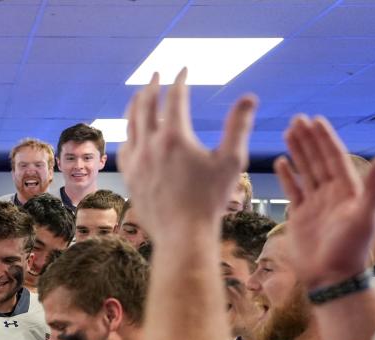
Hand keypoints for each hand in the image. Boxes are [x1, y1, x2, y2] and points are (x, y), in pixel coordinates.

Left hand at [120, 69, 255, 241]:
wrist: (182, 235)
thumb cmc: (211, 200)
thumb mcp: (231, 162)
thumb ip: (239, 126)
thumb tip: (249, 97)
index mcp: (175, 137)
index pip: (175, 97)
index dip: (180, 80)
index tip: (184, 69)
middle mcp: (150, 145)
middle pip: (146, 105)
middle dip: (152, 85)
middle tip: (157, 74)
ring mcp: (136, 161)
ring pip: (130, 124)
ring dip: (136, 105)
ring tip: (140, 95)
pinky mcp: (129, 176)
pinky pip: (125, 147)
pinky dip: (129, 132)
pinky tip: (132, 132)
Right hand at [275, 116, 374, 287]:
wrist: (332, 277)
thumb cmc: (350, 249)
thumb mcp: (365, 217)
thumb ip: (372, 189)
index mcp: (347, 191)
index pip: (334, 158)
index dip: (325, 139)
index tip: (316, 121)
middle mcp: (331, 193)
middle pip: (318, 160)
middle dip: (309, 139)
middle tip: (298, 119)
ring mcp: (315, 203)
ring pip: (305, 171)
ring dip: (298, 151)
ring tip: (289, 132)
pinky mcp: (300, 215)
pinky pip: (293, 190)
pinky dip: (288, 175)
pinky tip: (282, 161)